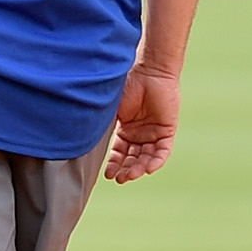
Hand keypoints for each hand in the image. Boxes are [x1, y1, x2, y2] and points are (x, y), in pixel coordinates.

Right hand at [105, 65, 179, 182]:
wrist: (149, 72)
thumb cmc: (128, 85)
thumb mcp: (111, 109)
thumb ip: (102, 125)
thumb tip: (84, 141)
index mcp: (125, 130)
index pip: (119, 153)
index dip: (114, 165)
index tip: (107, 175)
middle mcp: (140, 134)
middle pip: (133, 159)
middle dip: (125, 170)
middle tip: (119, 178)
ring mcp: (154, 133)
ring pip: (147, 158)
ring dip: (139, 168)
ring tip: (129, 175)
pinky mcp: (167, 130)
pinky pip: (163, 151)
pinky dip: (156, 161)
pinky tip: (148, 169)